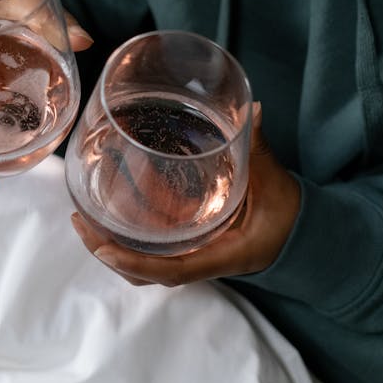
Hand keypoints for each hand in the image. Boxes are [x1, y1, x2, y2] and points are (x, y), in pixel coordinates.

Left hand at [71, 103, 299, 285]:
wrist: (304, 237)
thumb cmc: (290, 217)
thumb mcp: (275, 184)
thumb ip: (258, 150)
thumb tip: (251, 110)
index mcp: (221, 255)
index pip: (172, 271)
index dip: (135, 263)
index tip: (103, 248)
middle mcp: (201, 260)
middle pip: (144, 272)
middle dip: (108, 253)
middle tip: (78, 221)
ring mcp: (193, 255)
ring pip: (144, 262)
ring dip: (111, 245)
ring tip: (82, 217)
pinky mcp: (191, 244)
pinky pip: (154, 246)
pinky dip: (128, 234)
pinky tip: (108, 210)